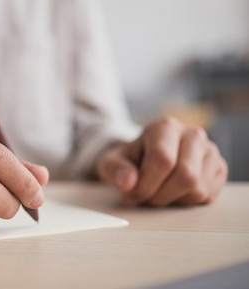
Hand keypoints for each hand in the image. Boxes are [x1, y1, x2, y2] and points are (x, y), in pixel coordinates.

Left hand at [95, 117, 227, 206]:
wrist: (143, 159)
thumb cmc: (128, 161)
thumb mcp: (112, 162)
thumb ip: (115, 170)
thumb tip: (128, 182)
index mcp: (164, 127)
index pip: (163, 159)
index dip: (146, 184)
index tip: (132, 195)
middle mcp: (192, 134)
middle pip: (185, 175)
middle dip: (160, 195)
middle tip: (145, 198)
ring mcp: (209, 151)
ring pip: (198, 188)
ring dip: (172, 200)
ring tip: (156, 193)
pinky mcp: (218, 168)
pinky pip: (207, 195)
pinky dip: (186, 202)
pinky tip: (172, 193)